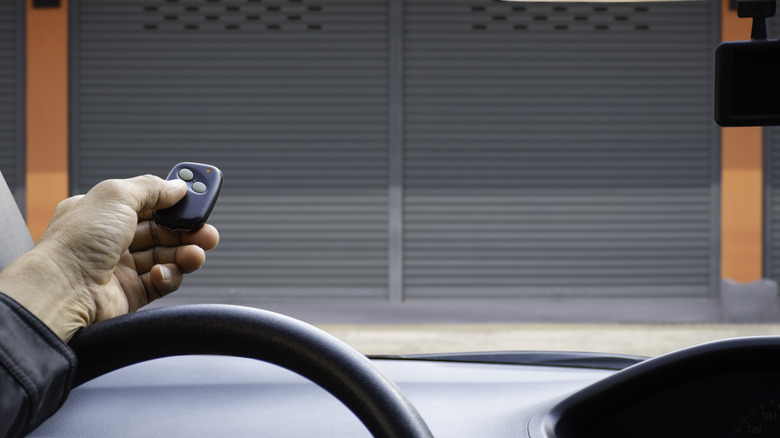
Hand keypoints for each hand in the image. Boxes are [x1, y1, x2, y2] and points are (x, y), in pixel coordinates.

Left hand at [0, 175, 218, 340]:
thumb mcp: (117, 195)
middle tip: (206, 231)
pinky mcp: (131, 293)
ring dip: (186, 253)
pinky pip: (161, 282)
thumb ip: (152, 187)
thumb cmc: (77, 242)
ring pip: (166, 257)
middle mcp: (112, 239)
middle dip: (188, 230)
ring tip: (197, 253)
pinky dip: (169, 276)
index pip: (148, 203)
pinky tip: (163, 272)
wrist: (64, 290)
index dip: (173, 202)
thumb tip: (177, 187)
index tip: (195, 200)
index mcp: (103, 213)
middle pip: (162, 231)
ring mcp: (122, 267)